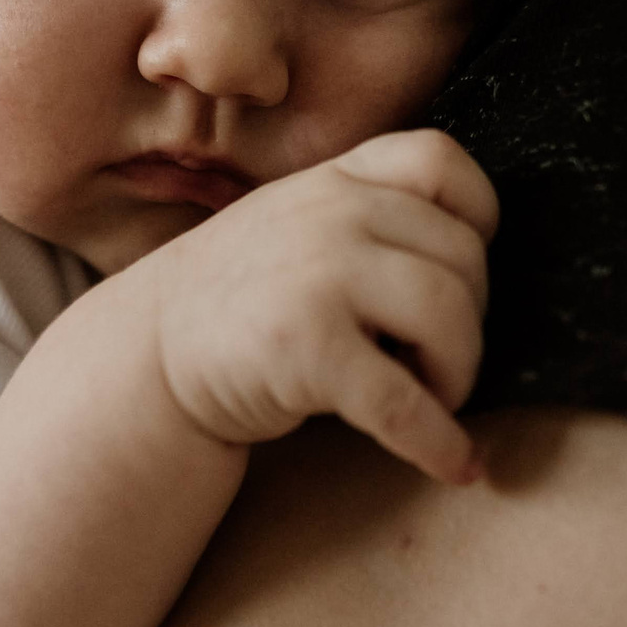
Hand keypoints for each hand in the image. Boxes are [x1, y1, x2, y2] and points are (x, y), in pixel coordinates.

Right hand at [141, 129, 498, 484]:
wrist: (148, 360)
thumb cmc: (241, 301)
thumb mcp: (296, 225)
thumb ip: (367, 216)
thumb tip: (477, 263)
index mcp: (334, 180)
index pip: (438, 160)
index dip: (478, 217)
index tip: (466, 270)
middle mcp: (331, 214)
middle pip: (464, 257)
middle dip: (469, 321)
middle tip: (438, 360)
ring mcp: (320, 277)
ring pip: (450, 318)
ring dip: (460, 373)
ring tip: (435, 399)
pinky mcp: (308, 349)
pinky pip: (406, 401)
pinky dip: (441, 442)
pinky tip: (454, 465)